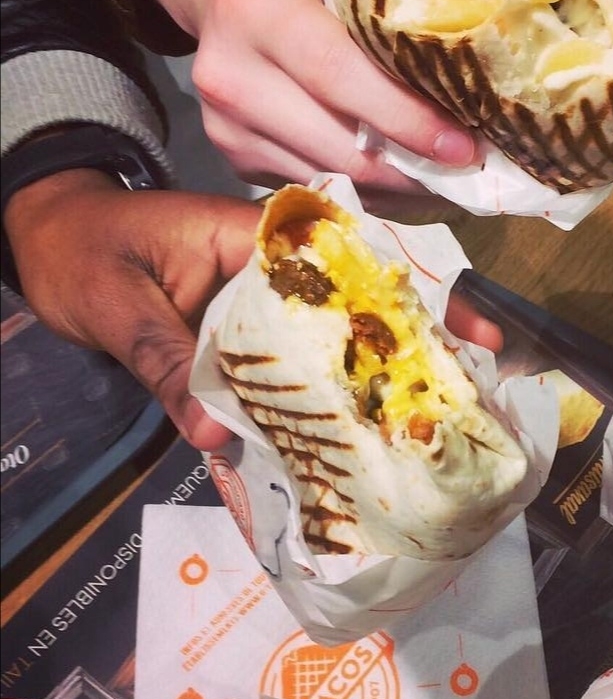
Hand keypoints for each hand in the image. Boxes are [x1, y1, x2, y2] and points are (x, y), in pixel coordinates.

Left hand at [4, 171, 502, 450]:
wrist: (46, 242)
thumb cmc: (82, 252)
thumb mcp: (117, 304)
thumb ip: (165, 360)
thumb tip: (215, 436)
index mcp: (255, 242)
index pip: (352, 262)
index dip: (417, 295)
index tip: (473, 326)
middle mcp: (273, 278)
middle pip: (360, 312)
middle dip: (420, 349)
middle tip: (479, 396)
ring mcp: (263, 316)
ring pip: (331, 352)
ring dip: (375, 390)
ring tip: (433, 436)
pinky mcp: (245, 348)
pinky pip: (290, 380)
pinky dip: (316, 413)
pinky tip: (349, 456)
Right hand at [143, 0, 478, 205]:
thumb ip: (391, 7)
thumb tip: (476, 68)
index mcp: (257, 6)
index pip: (340, 77)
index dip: (406, 120)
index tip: (463, 147)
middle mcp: (229, 71)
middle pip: (336, 144)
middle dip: (410, 167)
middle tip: (469, 173)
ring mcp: (223, 122)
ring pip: (328, 175)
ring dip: (393, 187)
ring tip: (444, 178)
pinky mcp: (232, 155)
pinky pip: (311, 183)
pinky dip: (362, 188)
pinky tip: (398, 176)